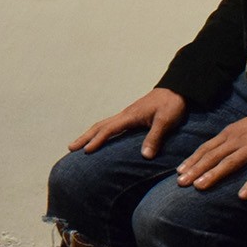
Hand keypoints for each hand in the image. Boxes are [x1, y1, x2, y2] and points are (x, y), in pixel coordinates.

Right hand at [70, 88, 187, 157]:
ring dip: (89, 135)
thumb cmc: (172, 104)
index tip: (86, 151)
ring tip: (79, 145)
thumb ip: (155, 137)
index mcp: (130, 116)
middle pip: (99, 126)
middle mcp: (124, 115)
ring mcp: (127, 115)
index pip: (108, 129)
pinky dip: (100, 132)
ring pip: (103, 125)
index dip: (97, 140)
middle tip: (70, 148)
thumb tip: (144, 156)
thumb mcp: (166, 121)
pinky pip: (110, 125)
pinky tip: (100, 138)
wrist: (177, 89)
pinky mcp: (131, 116)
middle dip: (84, 137)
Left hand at [176, 111, 246, 198]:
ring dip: (213, 175)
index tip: (179, 171)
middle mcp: (236, 141)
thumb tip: (210, 153)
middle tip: (181, 182)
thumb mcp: (239, 128)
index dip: (192, 160)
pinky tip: (242, 196)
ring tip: (199, 187)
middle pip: (212, 156)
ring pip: (229, 163)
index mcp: (228, 134)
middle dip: (195, 169)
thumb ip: (226, 141)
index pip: (206, 148)